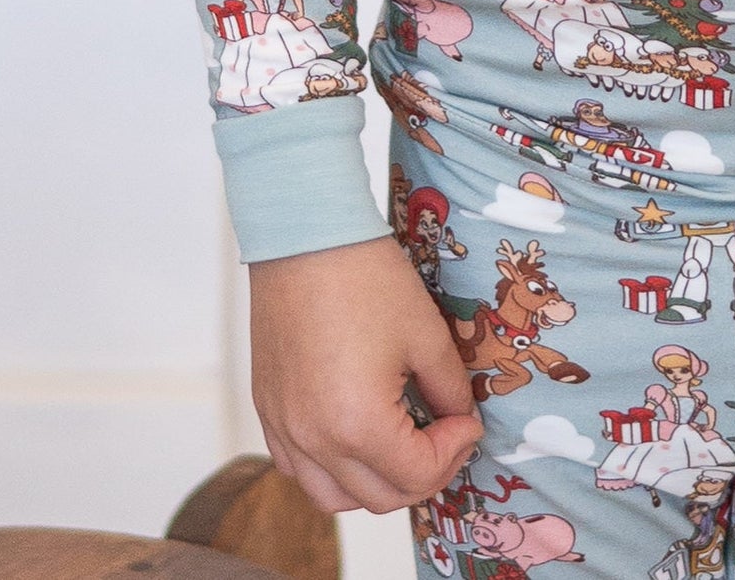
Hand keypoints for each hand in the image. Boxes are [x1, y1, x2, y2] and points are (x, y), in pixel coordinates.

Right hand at [250, 235, 481, 514]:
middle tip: (446, 435)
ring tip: (402, 443)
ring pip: (334, 497)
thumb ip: (450, 390)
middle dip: (423, 473)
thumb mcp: (426, 334)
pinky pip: (299, 469)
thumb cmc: (365, 277)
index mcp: (357, 424)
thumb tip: (459, 420)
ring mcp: (284, 428)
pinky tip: (356, 434)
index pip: (418, 475)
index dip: (454, 451)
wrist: (304, 236)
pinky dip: (332, 469)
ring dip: (376, 483)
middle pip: (380, 497)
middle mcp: (314, 440)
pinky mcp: (267, 410)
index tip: (467, 421)